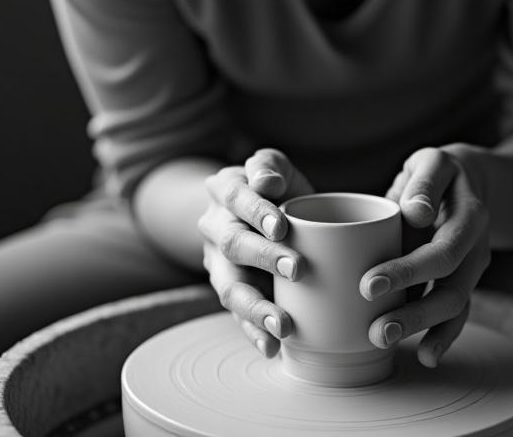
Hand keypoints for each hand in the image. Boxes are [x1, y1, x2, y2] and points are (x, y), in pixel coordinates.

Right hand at [198, 148, 314, 357]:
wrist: (261, 216)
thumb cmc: (275, 189)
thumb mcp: (274, 167)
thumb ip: (269, 166)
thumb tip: (267, 181)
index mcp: (225, 189)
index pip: (237, 196)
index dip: (257, 210)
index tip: (282, 225)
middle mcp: (215, 227)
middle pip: (233, 242)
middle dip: (263, 257)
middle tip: (296, 268)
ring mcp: (219, 264)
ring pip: (229, 287)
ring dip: (255, 307)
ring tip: (282, 324)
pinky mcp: (230, 292)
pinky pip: (237, 316)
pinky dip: (254, 332)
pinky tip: (271, 346)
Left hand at [360, 145, 489, 367]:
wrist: (467, 179)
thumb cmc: (438, 171)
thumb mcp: (432, 162)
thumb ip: (424, 183)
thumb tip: (417, 212)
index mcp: (470, 215)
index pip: (441, 251)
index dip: (407, 271)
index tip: (369, 284)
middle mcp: (476, 246)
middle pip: (451, 288)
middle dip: (413, 312)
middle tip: (374, 328)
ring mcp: (471, 267)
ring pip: (453, 305)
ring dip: (421, 327)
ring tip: (383, 341)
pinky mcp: (461, 280)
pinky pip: (456, 312)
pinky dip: (443, 335)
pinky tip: (425, 355)